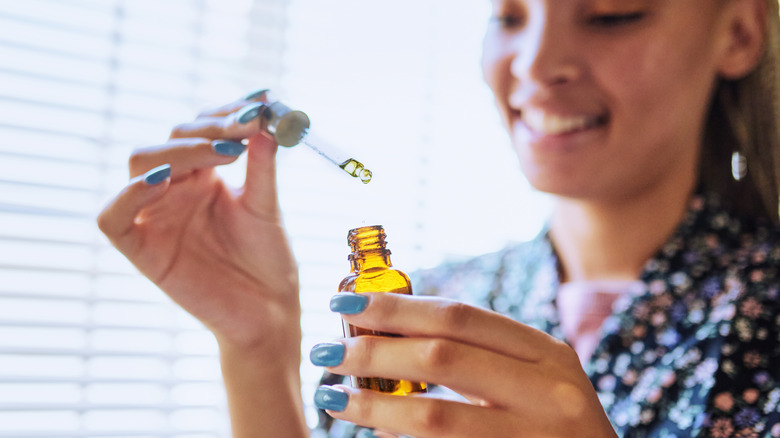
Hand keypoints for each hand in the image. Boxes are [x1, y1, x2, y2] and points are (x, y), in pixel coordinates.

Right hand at [97, 91, 299, 353]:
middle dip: (208, 129)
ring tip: (223, 152)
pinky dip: (129, 194)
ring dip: (179, 151)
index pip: (200, 129)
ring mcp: (155, 217)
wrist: (269, 313)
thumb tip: (264, 119)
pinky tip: (164, 180)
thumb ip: (262, 166)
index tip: (260, 102)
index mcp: (204, 177)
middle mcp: (176, 190)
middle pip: (170, 139)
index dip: (225, 112)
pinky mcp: (141, 250)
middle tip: (245, 127)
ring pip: (141, 164)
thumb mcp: (267, 207)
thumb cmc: (268, 261)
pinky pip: (113, 217)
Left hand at [311, 292, 616, 437]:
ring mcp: (536, 437)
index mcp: (545, 354)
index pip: (460, 315)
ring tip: (333, 396)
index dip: (397, 306)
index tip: (347, 302)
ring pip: (436, 415)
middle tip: (328, 349)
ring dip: (375, 406)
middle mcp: (548, 390)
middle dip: (375, 350)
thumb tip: (388, 337)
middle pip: (442, 356)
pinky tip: (375, 435)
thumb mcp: (533, 382)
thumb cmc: (553, 429)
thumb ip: (477, 357)